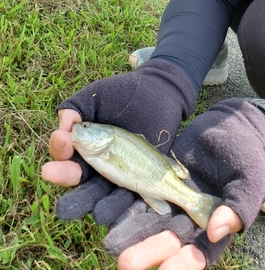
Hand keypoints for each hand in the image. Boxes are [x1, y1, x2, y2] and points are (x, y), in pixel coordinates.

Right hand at [42, 59, 196, 224]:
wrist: (158, 92)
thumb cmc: (123, 94)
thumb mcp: (96, 97)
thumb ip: (75, 108)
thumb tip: (63, 126)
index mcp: (84, 150)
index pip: (67, 162)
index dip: (61, 158)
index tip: (64, 141)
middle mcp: (100, 168)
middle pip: (86, 190)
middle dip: (75, 198)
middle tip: (67, 205)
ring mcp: (123, 177)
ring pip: (111, 200)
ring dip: (104, 209)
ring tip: (100, 213)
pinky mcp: (147, 181)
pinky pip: (140, 200)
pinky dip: (136, 209)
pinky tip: (133, 216)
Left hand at [104, 98, 264, 268]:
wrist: (230, 128)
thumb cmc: (248, 156)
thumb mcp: (249, 179)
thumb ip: (238, 206)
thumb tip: (216, 231)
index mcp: (217, 227)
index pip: (200, 253)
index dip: (182, 264)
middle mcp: (191, 220)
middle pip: (168, 242)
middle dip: (148, 251)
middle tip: (126, 262)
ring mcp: (173, 201)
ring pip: (149, 221)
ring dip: (130, 231)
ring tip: (110, 241)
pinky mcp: (157, 181)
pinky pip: (139, 194)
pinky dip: (124, 204)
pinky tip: (107, 209)